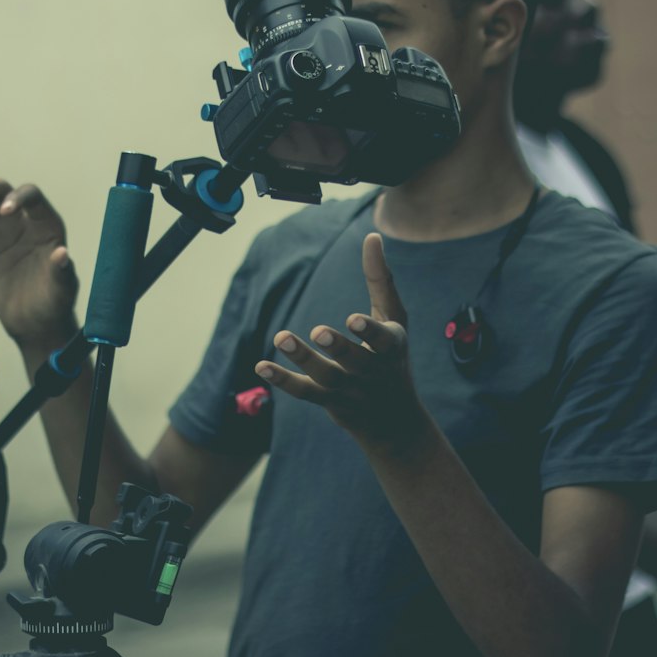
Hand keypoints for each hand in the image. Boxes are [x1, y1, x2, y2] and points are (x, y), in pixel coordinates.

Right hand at [0, 179, 78, 348]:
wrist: (33, 323)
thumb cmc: (54, 304)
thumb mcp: (62, 289)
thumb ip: (62, 271)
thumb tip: (62, 253)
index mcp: (48, 226)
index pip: (33, 198)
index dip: (19, 198)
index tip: (6, 211)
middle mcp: (25, 221)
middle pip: (5, 192)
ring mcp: (2, 230)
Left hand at [255, 233, 426, 450]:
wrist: (395, 421)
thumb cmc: (392, 357)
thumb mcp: (394, 319)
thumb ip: (381, 279)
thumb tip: (372, 236)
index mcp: (392, 348)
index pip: (384, 341)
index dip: (369, 331)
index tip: (352, 319)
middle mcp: (373, 372)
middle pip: (355, 361)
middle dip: (339, 347)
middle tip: (319, 331)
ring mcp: (350, 390)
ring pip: (326, 377)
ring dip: (303, 359)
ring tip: (282, 336)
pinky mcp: (329, 402)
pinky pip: (304, 392)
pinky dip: (282, 380)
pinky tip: (261, 366)